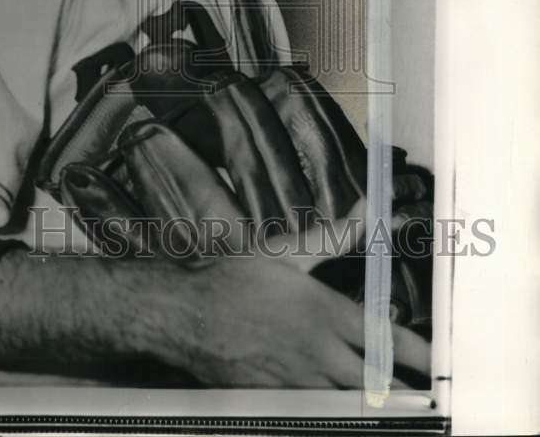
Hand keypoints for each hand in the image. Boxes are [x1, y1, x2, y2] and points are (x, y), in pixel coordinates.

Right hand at [163, 248, 430, 388]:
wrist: (185, 312)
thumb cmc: (232, 277)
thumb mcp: (285, 252)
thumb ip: (333, 238)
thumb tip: (367, 216)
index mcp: (325, 313)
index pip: (386, 340)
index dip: (417, 355)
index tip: (436, 361)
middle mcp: (318, 352)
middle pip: (375, 382)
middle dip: (400, 386)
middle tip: (420, 388)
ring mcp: (297, 380)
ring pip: (348, 399)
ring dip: (365, 395)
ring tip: (383, 391)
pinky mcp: (276, 398)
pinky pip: (314, 406)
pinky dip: (329, 401)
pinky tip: (332, 393)